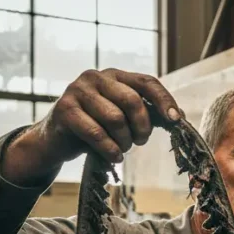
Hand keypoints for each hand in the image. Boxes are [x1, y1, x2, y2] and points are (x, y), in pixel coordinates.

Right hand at [5, 68, 181, 182]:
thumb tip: (178, 116)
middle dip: (142, 127)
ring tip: (121, 149)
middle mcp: (95, 77)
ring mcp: (77, 91)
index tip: (175, 120)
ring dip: (124, 141)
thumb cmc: (95, 128)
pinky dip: (109, 149)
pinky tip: (113, 157)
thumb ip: (146, 113)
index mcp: (114, 76)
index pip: (147, 82)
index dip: (164, 100)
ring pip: (115, 119)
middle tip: (140, 142)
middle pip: (133, 101)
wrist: (55, 140)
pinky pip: (96, 133)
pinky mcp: (64, 110)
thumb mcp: (122, 117)